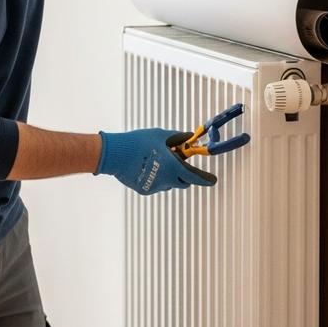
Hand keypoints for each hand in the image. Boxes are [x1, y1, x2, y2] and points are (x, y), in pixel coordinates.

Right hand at [96, 128, 216, 194]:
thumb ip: (177, 138)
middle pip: (183, 181)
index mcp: (173, 167)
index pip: (195, 177)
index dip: (205, 179)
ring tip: (156, 161)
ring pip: (169, 183)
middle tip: (179, 162)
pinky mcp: (145, 190)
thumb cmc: (138, 142)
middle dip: (185, 174)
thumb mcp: (160, 136)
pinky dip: (156, 177)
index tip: (212, 180)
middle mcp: (166, 180)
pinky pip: (156, 185)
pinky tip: (145, 167)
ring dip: (169, 175)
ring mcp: (155, 187)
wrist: (115, 155)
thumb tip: (189, 137)